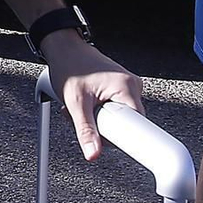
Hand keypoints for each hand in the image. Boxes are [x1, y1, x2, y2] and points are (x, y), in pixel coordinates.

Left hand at [41, 30, 144, 161]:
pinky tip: (88, 104)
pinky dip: (99, 112)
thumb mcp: (75, 103)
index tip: (110, 141)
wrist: (64, 49)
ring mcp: (127, 87)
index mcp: (127, 87)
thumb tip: (93, 153)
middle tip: (86, 116)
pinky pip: (115, 110)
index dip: (122, 138)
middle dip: (104, 127)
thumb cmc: (70, 66)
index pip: (138, 126)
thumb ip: (85, 131)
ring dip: (99, 120)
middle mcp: (132, 85)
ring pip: (119, 119)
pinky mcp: (121, 89)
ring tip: (84, 107)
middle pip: (127, 124)